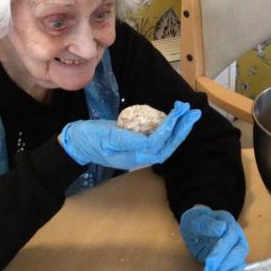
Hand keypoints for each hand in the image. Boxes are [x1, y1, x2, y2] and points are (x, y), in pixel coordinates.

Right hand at [59, 101, 200, 170]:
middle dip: (181, 130)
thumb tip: (150, 140)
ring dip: (178, 129)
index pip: (157, 144)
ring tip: (188, 114)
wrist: (77, 144)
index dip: (169, 130)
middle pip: (167, 146)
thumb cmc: (90, 138)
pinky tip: (174, 118)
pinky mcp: (137, 145)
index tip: (178, 114)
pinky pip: (157, 139)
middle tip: (193, 112)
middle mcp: (139, 157)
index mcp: (132, 157)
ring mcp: (139, 152)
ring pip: (165, 143)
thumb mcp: (106, 137)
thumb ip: (127, 139)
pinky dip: (168, 129)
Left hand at [179, 206, 248, 270]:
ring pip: (238, 265)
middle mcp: (237, 238)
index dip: (221, 253)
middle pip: (238, 254)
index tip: (209, 264)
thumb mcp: (196, 220)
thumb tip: (221, 229)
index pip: (230, 239)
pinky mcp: (230, 262)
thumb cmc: (196, 222)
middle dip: (224, 267)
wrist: (195, 227)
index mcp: (229, 224)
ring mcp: (236, 251)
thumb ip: (207, 224)